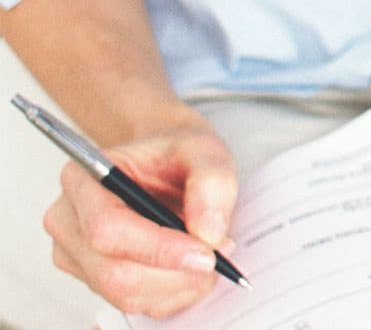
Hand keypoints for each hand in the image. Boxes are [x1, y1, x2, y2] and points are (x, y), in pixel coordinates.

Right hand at [43, 116, 236, 318]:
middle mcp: (68, 220)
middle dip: (176, 272)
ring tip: (209, 255)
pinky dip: (174, 293)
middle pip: (114, 272)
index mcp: (83, 180)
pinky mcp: (94, 278)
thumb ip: (212, 182)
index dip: (159, 248)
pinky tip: (191, 269)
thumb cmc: (176, 154)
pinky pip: (136, 304)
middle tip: (218, 254)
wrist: (167, 163)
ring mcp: (77, 255)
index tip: (205, 252)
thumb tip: (207, 233)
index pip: (107, 229)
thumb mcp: (204, 150)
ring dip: (178, 284)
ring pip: (126, 294)